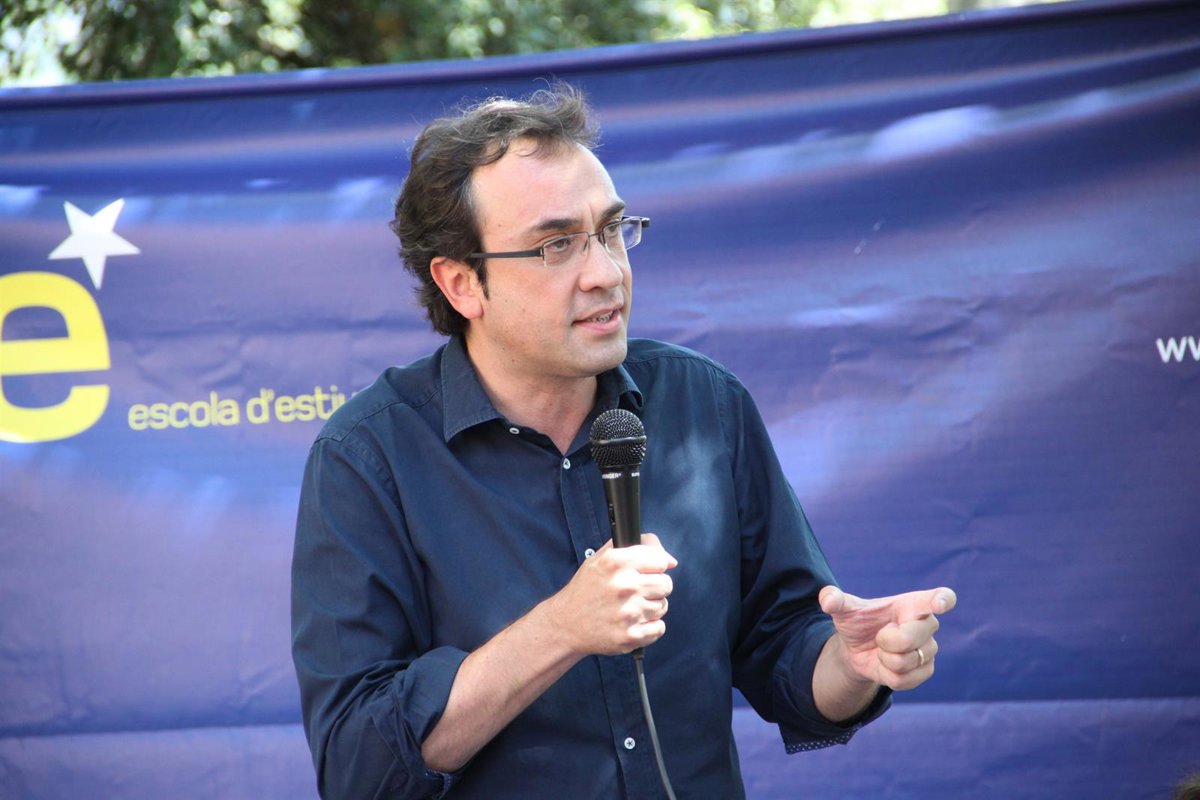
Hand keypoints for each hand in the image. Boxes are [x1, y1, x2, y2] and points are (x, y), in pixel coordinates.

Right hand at [549, 533, 676, 655]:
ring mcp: (628, 613)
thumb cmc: (586, 589)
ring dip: (651, 607)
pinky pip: (659, 628)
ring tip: (632, 608)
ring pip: (663, 606)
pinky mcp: (630, 636)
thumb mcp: (601, 558)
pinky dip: (650, 627)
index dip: (657, 566)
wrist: (565, 624)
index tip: (650, 572)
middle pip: (666, 584)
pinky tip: (634, 622)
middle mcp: (623, 585)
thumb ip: (636, 547)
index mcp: (615, 562)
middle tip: (639, 591)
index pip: (660, 560)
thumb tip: (670, 560)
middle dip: (656, 587)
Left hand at [819, 584, 955, 690]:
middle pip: (910, 639)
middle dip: (886, 641)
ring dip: (884, 659)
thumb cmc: (859, 622)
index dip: (942, 600)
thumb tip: (827, 599)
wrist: (860, 648)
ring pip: (905, 662)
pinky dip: (888, 676)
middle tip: (879, 635)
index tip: (942, 603)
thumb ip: (834, 600)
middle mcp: (927, 625)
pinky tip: (887, 665)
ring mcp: (930, 649)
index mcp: (913, 604)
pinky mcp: (926, 670)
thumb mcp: (844, 609)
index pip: (936, 598)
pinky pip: (905, 680)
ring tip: (883, 649)